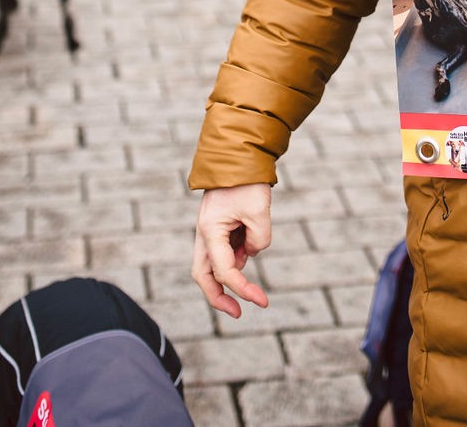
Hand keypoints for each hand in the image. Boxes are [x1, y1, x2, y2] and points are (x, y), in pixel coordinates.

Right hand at [192, 183, 271, 317]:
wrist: (240, 153)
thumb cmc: (247, 181)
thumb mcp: (259, 212)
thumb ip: (258, 240)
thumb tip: (250, 254)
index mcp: (210, 232)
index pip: (225, 272)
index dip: (243, 290)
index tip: (262, 301)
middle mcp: (205, 234)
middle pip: (204, 276)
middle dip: (220, 297)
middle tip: (239, 312)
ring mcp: (210, 230)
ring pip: (215, 262)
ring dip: (235, 266)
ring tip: (253, 232)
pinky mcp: (218, 226)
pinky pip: (226, 248)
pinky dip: (239, 251)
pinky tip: (251, 230)